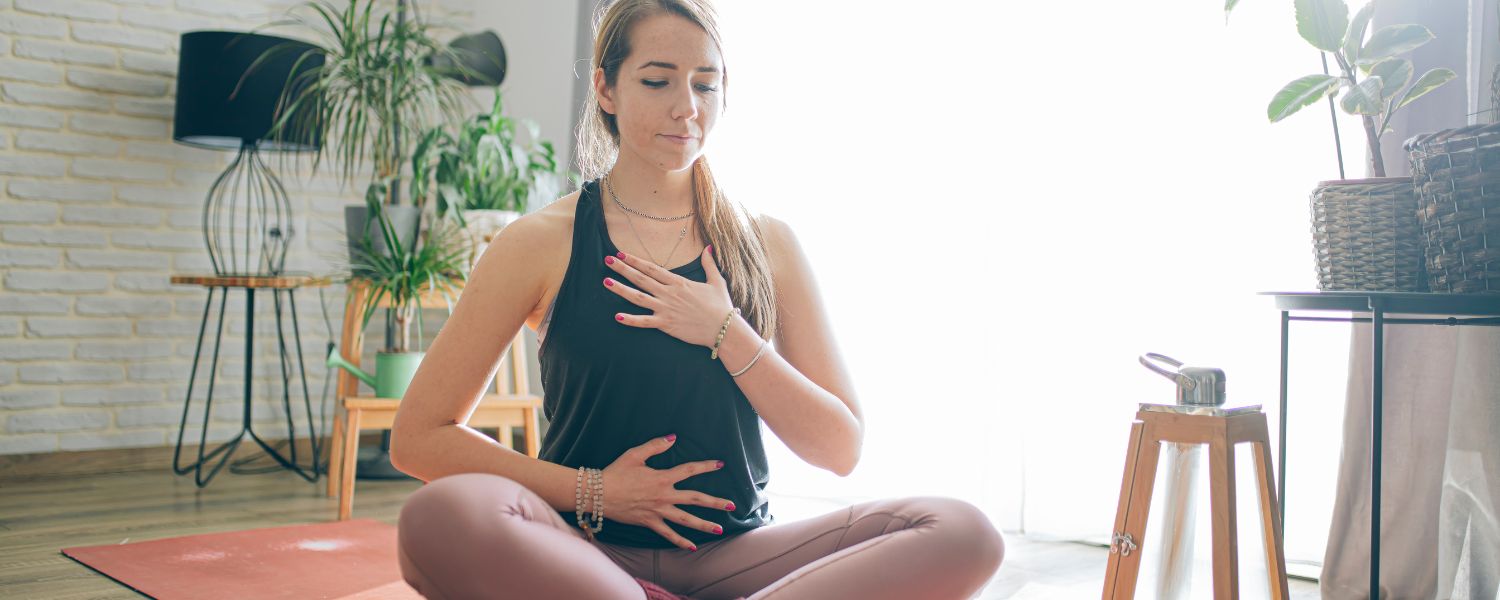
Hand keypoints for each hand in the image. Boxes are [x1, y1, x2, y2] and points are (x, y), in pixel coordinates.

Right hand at [599, 434, 735, 550]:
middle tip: (732, 505)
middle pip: (695, 499)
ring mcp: (658, 511)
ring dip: (704, 525)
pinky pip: (668, 534)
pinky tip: (692, 547)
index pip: (689, 470)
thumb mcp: (635, 454)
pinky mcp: (649, 522)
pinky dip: (680, 541)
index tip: (721, 464)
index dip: (706, 466)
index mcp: (662, 478)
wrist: (598, 494)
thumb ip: (656, 445)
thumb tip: (673, 437)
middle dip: (715, 502)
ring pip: (686, 520)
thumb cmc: (616, 472)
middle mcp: (664, 496)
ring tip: (720, 530)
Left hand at [604, 246, 734, 347]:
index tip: (622, 254)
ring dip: (621, 289)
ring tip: (606, 281)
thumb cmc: (721, 306)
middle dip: (623, 268)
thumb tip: (708, 247)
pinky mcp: (666, 324)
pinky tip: (617, 316)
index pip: (652, 268)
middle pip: (641, 279)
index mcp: (679, 282)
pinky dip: (631, 320)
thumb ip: (709, 264)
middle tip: (607, 260)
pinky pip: (645, 321)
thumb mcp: (717, 281)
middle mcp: (669, 293)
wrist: (724, 328)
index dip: (636, 260)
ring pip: (638, 297)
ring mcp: (666, 308)